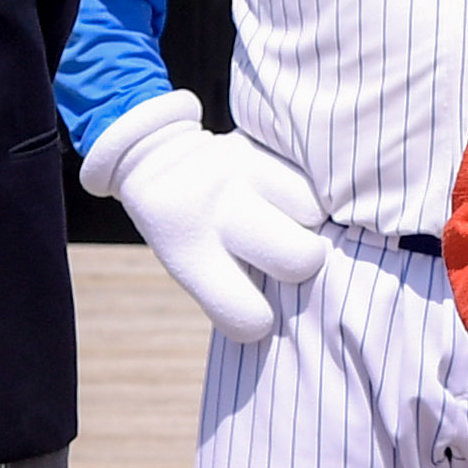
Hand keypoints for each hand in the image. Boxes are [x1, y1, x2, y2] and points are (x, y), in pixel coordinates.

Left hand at [89, 89, 329, 343]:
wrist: (155, 158)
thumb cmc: (188, 231)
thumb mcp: (194, 265)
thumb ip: (237, 289)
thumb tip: (306, 303)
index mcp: (191, 255)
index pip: (246, 314)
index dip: (260, 321)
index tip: (256, 312)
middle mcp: (214, 210)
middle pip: (300, 258)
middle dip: (302, 264)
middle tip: (284, 256)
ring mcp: (238, 172)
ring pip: (313, 212)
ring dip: (307, 222)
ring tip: (283, 219)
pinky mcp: (257, 147)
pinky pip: (310, 179)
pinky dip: (308, 195)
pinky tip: (286, 198)